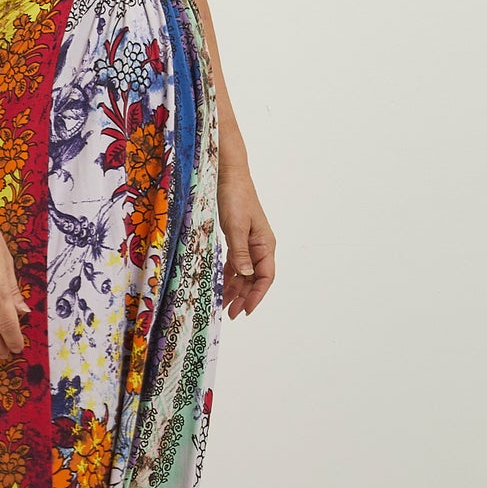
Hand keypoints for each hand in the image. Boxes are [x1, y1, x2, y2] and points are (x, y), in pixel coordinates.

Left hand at [216, 166, 274, 317]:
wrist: (228, 174)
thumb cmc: (235, 197)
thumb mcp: (235, 226)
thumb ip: (240, 251)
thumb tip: (245, 275)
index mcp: (265, 244)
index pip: (265, 277)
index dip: (256, 295)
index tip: (245, 310)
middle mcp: (260, 246)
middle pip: (255, 279)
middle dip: (244, 297)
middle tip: (231, 313)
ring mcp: (249, 243)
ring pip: (245, 273)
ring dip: (236, 289)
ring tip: (224, 305)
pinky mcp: (238, 238)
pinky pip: (236, 263)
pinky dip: (229, 275)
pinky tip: (221, 285)